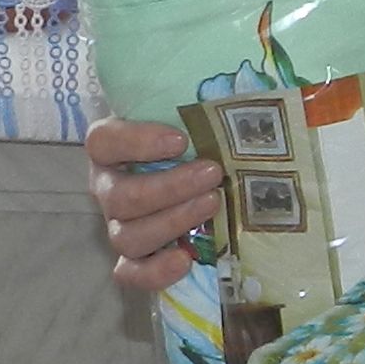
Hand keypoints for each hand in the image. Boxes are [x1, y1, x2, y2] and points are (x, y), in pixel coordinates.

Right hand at [87, 119, 218, 292]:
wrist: (195, 172)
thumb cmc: (192, 134)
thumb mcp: (196, 111)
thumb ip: (208, 102)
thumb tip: (261, 90)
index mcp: (111, 148)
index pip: (103, 142)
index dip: (137, 142)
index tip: (180, 139)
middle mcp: (108, 187)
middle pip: (121, 197)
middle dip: (170, 187)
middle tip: (212, 173)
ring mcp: (118, 225)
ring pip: (127, 236)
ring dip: (172, 222)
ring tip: (213, 203)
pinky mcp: (134, 257)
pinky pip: (130, 273)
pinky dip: (154, 272)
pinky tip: (185, 260)